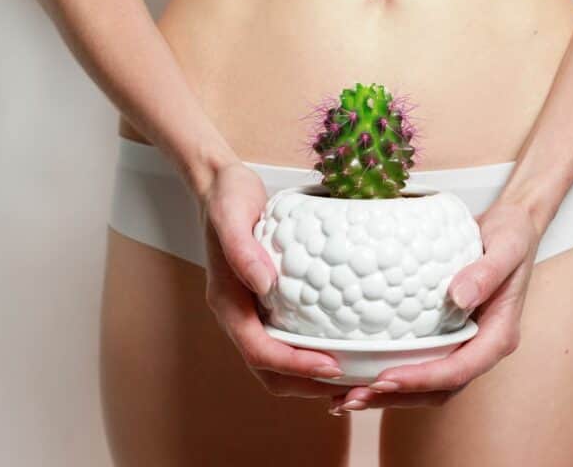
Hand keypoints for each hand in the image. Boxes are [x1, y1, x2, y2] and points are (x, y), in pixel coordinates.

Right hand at [200, 162, 350, 401]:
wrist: (220, 186)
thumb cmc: (227, 198)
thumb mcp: (232, 215)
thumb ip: (243, 250)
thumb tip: (265, 284)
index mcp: (227, 303)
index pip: (260, 352)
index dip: (296, 365)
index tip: (332, 366)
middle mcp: (239, 314)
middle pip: (269, 371)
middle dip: (307, 386)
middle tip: (351, 386)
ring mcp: (252, 311)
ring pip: (278, 362)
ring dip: (310, 377)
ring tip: (352, 377)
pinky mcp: (267, 303)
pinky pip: (288, 339)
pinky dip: (311, 353)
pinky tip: (342, 345)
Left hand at [328, 199, 542, 412]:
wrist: (511, 228)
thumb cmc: (512, 235)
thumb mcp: (506, 246)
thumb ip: (487, 272)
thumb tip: (458, 296)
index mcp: (499, 335)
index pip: (459, 369)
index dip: (421, 379)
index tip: (384, 379)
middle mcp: (481, 346)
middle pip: (438, 388)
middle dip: (396, 397)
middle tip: (352, 398)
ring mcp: (464, 343)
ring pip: (427, 384)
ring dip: (389, 394)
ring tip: (346, 396)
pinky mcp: (447, 334)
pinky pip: (420, 361)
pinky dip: (391, 371)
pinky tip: (359, 368)